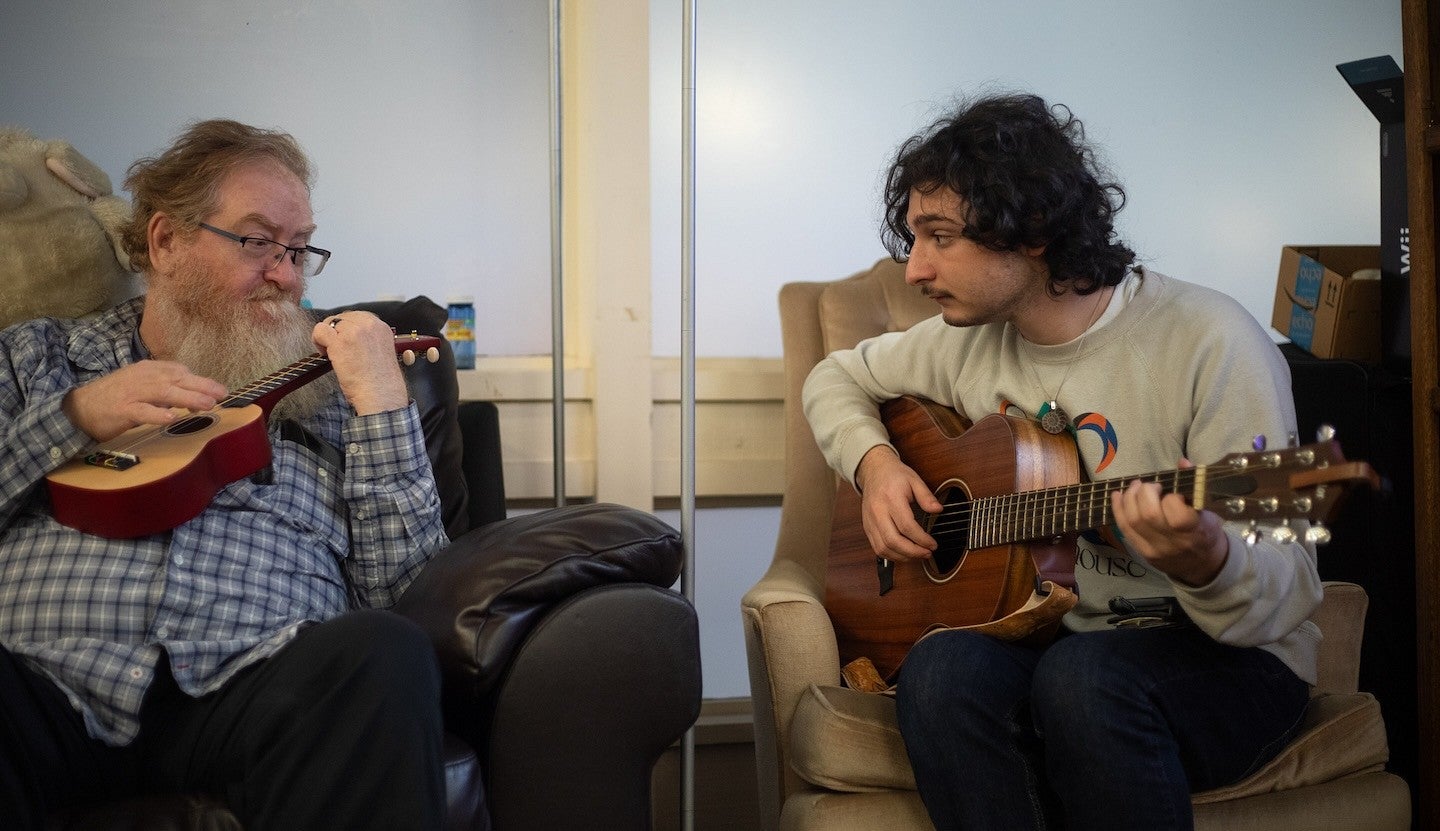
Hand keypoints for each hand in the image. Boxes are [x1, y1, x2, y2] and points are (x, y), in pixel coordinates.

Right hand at [62, 361, 227, 441]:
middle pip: (176, 379)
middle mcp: (142, 378)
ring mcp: (131, 393)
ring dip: (187, 398)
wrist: (78, 407)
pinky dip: (157, 414)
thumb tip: (195, 399)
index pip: (179, 371)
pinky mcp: (121, 410)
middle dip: (201, 386)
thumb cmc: (115, 398)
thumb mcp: (142, 387)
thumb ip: (166, 389)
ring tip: (206, 405)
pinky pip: (141, 411)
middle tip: (222, 395)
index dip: (200, 380)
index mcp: (148, 370)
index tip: (219, 391)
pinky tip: (171, 418)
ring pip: (163, 392)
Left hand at [312, 311, 408, 415]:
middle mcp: (369, 325)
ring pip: (329, 323)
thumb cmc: (381, 382)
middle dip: (336, 333)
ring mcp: (354, 332)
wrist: (381, 395)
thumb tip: (348, 336)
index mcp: (381, 327)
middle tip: (339, 352)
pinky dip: (318, 341)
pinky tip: (326, 355)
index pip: (356, 316)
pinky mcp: (340, 342)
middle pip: (341, 318)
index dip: (347, 329)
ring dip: (327, 338)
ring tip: (333, 355)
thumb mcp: (381, 351)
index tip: (347, 344)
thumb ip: (368, 339)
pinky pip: (320, 331)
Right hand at [855, 445, 941, 560]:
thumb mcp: (914, 480)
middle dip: (913, 552)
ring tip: (917, 555)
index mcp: (891, 499)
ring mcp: (870, 521)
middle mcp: (878, 511)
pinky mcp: (867, 527)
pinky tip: (904, 553)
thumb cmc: (894, 475)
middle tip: (927, 553)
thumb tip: (938, 510)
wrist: (873, 470)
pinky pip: (877, 548)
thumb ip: (926, 496)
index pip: (906, 525)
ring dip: (902, 556)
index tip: (932, 544)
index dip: (921, 539)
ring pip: (883, 548)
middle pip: (893, 540)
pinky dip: (891, 555)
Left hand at [1109, 459, 1228, 586]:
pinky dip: (1118, 509)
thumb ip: (1194, 484)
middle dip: (1145, 493)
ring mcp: (1156, 550)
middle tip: (1152, 486)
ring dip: (1129, 498)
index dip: (1171, 497)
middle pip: (1148, 515)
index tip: (1173, 492)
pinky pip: (1124, 529)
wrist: (1202, 564)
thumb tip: (1182, 462)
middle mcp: (1174, 543)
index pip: (1177, 514)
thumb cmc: (1205, 529)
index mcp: (1196, 531)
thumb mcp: (1207, 508)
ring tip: (1136, 487)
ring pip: (1132, 521)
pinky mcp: (1142, 552)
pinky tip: (1118, 496)